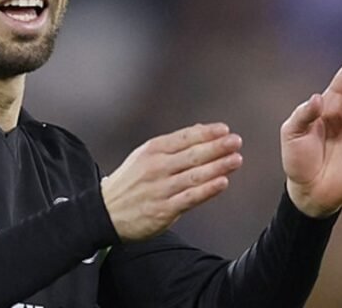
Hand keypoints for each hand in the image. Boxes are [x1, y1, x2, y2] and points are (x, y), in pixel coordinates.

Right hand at [101, 123, 242, 240]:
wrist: (105, 212)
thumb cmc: (130, 183)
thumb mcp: (144, 156)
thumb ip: (173, 145)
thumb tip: (201, 130)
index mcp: (152, 150)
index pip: (184, 138)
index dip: (206, 133)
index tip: (225, 130)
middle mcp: (156, 167)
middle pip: (192, 154)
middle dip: (217, 147)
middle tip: (236, 141)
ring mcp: (160, 189)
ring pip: (194, 175)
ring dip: (218, 166)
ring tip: (236, 159)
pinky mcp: (163, 209)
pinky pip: (190, 197)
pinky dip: (207, 190)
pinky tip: (223, 182)